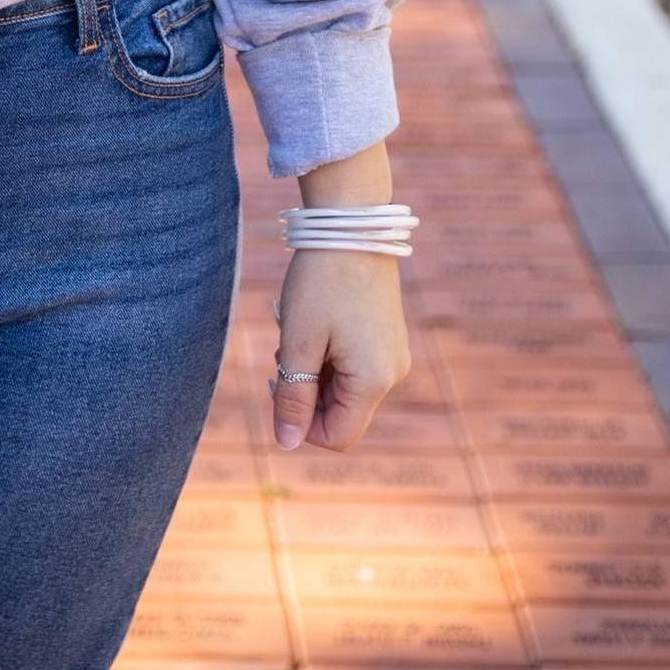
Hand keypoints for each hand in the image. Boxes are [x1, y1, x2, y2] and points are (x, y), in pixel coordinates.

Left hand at [267, 247, 410, 451]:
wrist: (351, 225)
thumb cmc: (322, 283)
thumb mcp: (299, 342)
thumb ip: (293, 397)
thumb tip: (286, 444)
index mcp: (374, 381)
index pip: (336, 436)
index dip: (301, 423)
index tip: (278, 381)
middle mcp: (391, 373)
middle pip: (339, 411)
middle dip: (304, 388)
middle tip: (285, 347)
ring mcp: (391, 354)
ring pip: (341, 386)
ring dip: (312, 367)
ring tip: (297, 326)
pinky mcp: (385, 336)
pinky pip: (351, 363)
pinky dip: (325, 351)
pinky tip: (313, 320)